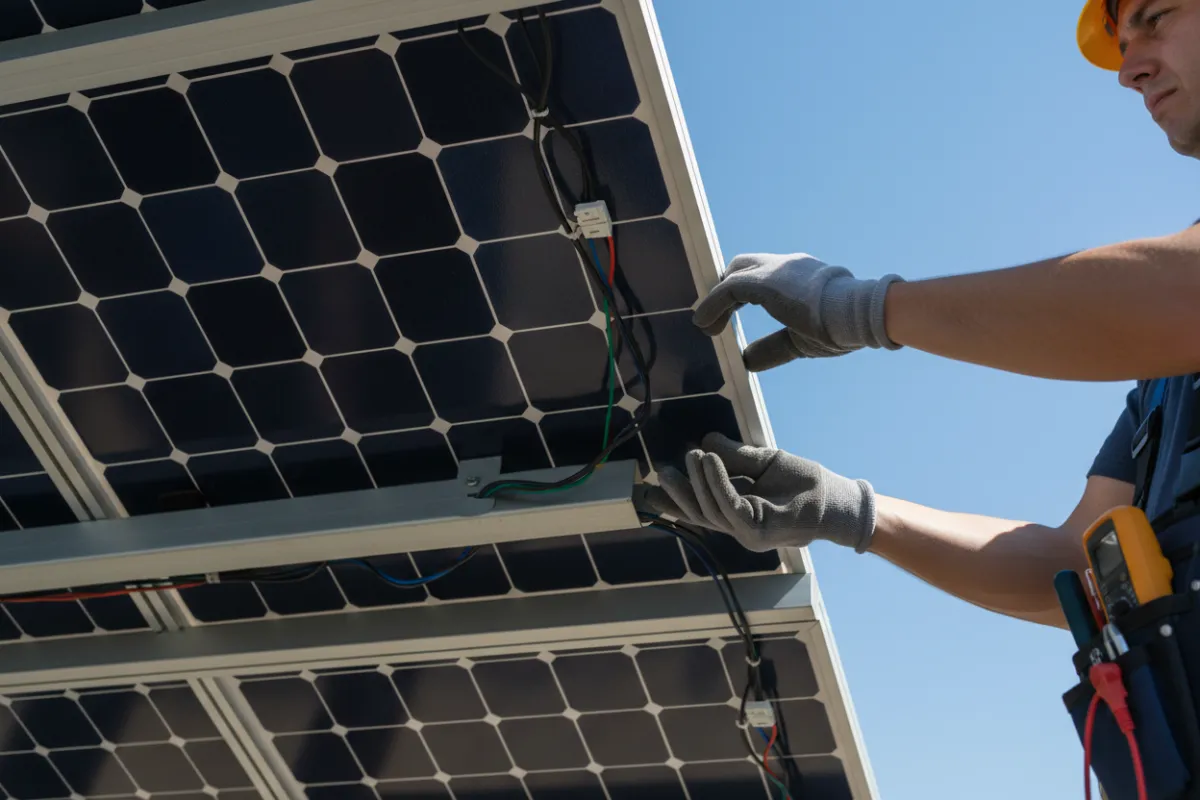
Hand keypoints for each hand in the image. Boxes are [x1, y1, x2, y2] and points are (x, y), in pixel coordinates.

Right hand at [638, 432, 876, 552]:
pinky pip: (728, 504)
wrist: (837, 499)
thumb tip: (706, 441)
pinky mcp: (758, 530)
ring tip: (691, 454)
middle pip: (698, 513)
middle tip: (661, 469)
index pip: (700, 508)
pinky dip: (716, 481)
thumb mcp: (764, 462)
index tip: (651, 487)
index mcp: (738, 514)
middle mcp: (739, 528)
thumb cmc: (806, 482)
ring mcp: (747, 533)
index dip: (674, 500)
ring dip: (697, 480)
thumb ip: (736, 456)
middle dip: (677, 493)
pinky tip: (707, 459)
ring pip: (710, 509)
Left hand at [693, 253, 905, 370]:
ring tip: (707, 327)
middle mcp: (786, 265)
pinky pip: (727, 289)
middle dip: (726, 288)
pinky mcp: (764, 281)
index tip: (732, 312)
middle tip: (717, 315)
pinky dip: (711, 305)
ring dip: (715, 301)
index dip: (742, 293)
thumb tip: (747, 360)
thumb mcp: (799, 340)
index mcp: (799, 275)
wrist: (859, 314)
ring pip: (733, 274)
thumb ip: (772, 346)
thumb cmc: (840, 328)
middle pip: (743, 265)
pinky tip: (704, 324)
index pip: (763, 274)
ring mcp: (775, 269)